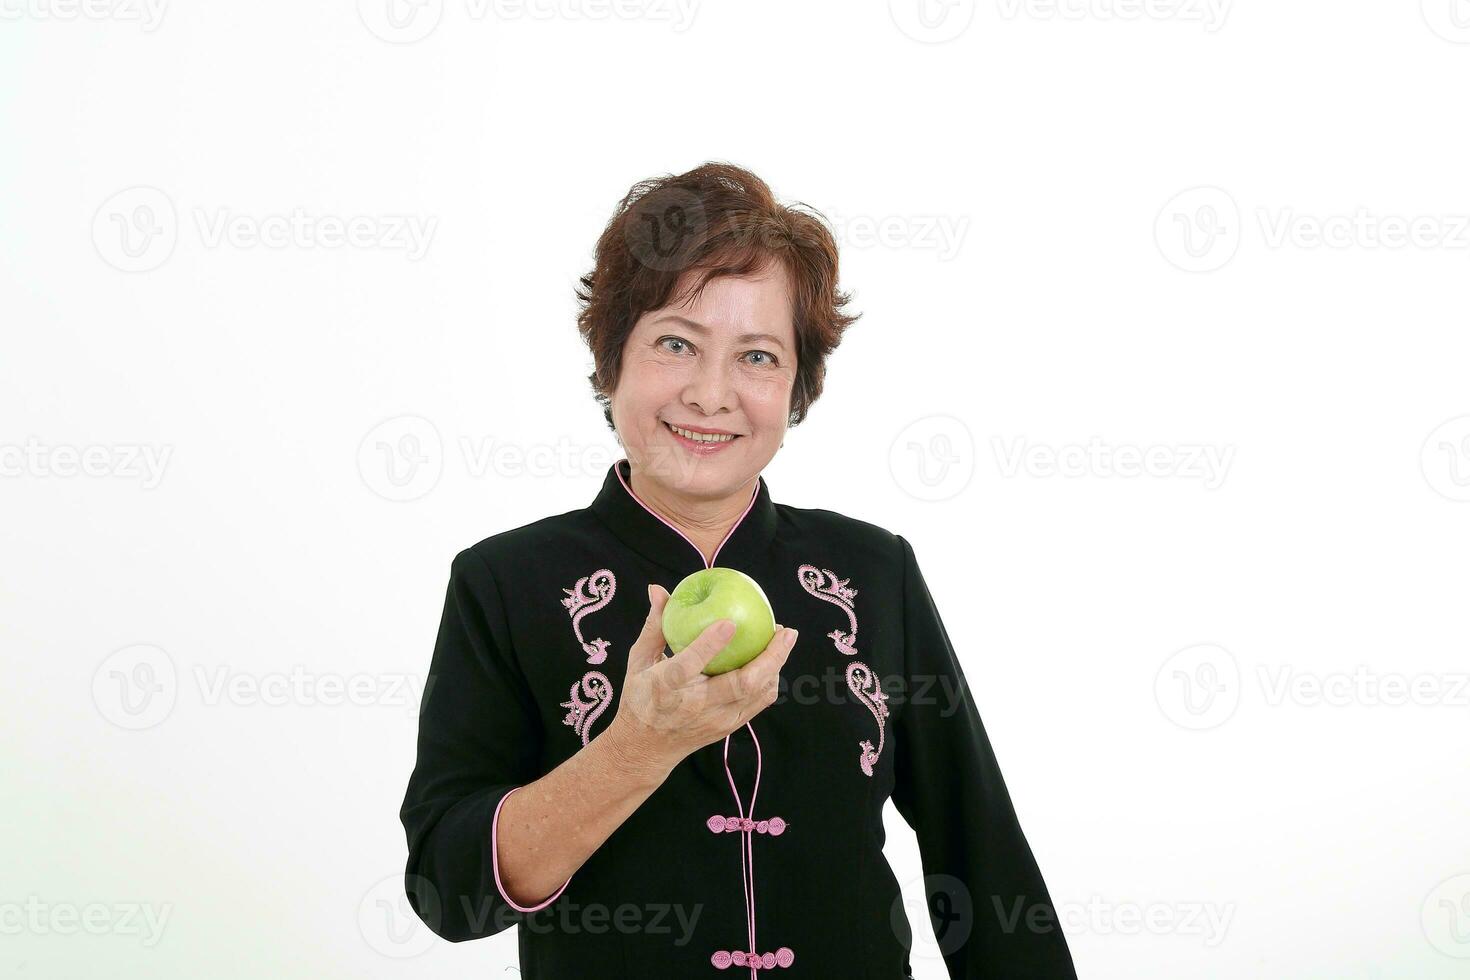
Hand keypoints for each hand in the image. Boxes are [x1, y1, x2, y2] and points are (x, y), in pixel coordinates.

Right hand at [604, 583, 797, 780]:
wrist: (646, 748)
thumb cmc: (641, 696)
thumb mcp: (639, 660)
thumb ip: (655, 625)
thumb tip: (658, 589)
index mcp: (666, 687)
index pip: (690, 665)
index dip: (710, 643)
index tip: (729, 622)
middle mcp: (695, 706)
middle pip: (741, 683)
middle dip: (770, 656)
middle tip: (785, 630)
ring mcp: (716, 719)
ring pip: (758, 694)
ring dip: (776, 666)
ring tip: (783, 639)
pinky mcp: (729, 727)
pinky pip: (759, 702)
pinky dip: (770, 680)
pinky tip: (773, 660)